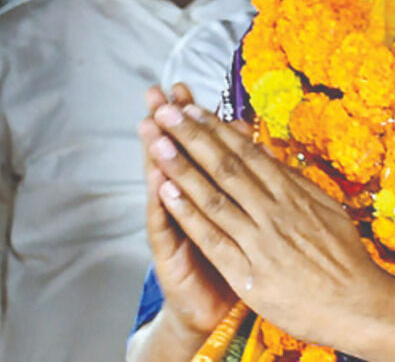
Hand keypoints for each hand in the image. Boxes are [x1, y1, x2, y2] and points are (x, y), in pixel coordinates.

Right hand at [138, 84, 238, 341]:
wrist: (216, 307)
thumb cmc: (233, 255)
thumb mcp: (240, 211)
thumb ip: (241, 173)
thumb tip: (246, 130)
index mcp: (205, 190)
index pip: (195, 147)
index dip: (190, 117)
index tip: (184, 87)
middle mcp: (185, 203)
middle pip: (174, 157)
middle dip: (166, 125)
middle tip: (155, 94)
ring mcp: (174, 227)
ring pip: (163, 185)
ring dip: (155, 155)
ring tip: (148, 126)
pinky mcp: (170, 256)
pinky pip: (166, 226)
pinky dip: (163, 204)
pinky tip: (158, 182)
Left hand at [145, 97, 394, 346]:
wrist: (356, 304)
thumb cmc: (344, 258)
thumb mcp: (327, 209)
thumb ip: (296, 183)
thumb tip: (271, 156)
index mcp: (293, 194)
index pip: (248, 154)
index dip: (218, 130)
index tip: (194, 110)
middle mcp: (274, 211)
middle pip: (226, 167)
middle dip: (193, 137)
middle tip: (168, 111)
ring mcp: (260, 241)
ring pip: (214, 197)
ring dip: (182, 168)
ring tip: (157, 144)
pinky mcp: (248, 273)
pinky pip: (213, 238)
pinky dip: (188, 215)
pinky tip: (168, 195)